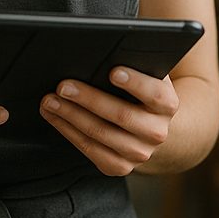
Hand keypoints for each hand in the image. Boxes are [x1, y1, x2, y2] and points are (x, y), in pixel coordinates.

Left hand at [40, 69, 179, 174]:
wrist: (152, 126)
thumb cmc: (143, 91)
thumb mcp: (148, 75)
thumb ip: (137, 63)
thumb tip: (108, 51)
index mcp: (168, 104)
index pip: (154, 94)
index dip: (135, 83)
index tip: (113, 72)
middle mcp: (157, 132)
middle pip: (121, 115)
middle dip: (89, 99)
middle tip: (63, 86)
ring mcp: (139, 153)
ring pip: (100, 134)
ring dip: (71, 117)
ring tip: (50, 101)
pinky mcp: (120, 166)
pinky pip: (90, 150)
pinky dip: (69, 132)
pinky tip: (56, 118)